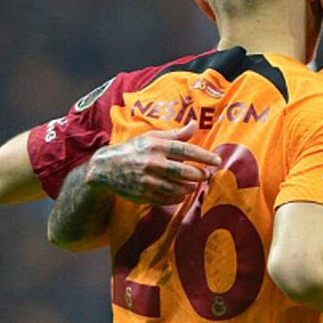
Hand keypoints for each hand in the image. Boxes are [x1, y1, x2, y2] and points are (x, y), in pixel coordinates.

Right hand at [84, 121, 221, 204]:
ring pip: (178, 188)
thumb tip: (195, 123)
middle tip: (206, 175)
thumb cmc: (134, 150)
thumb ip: (176, 134)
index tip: (217, 161)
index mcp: (156, 146)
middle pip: (185, 172)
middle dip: (200, 174)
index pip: (186, 150)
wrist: (105, 168)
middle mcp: (153, 163)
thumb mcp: (152, 137)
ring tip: (195, 184)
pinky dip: (178, 197)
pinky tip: (183, 193)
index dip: (204, 156)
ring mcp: (148, 181)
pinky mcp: (144, 195)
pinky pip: (167, 199)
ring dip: (191, 187)